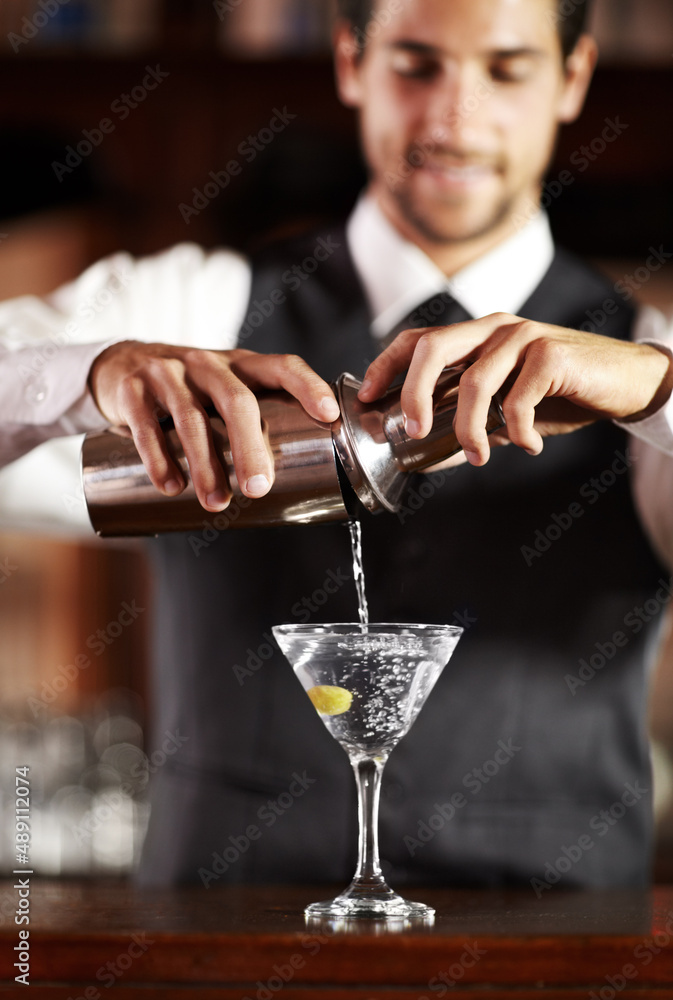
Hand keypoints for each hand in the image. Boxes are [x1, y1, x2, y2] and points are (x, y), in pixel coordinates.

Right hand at [88, 342, 339, 510]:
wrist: (122, 364)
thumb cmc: (192, 389)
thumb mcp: (226, 390)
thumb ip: (256, 419)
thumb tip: (299, 478)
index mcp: (241, 364)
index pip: (282, 366)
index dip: (308, 386)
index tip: (329, 414)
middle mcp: (207, 363)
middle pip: (235, 400)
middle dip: (249, 447)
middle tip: (258, 488)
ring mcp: (168, 373)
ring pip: (190, 418)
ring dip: (204, 465)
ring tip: (216, 502)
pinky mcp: (132, 389)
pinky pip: (146, 425)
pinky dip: (158, 458)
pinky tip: (171, 486)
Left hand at [358, 314, 672, 465]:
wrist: (621, 383)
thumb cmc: (558, 394)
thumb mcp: (503, 413)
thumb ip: (466, 427)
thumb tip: (423, 460)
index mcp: (476, 336)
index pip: (417, 339)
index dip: (385, 365)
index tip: (366, 397)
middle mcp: (494, 328)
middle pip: (432, 347)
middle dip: (411, 392)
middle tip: (410, 432)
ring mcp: (523, 336)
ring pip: (474, 381)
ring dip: (469, 430)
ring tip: (479, 457)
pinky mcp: (551, 353)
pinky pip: (517, 398)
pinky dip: (517, 431)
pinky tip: (529, 445)